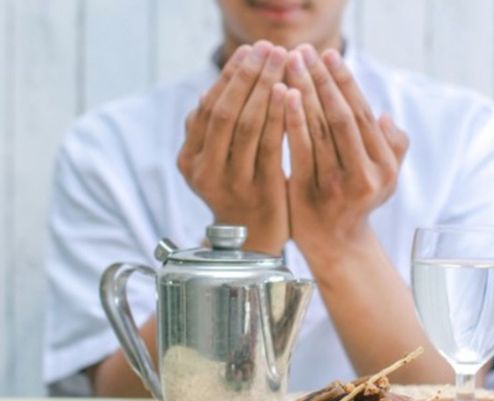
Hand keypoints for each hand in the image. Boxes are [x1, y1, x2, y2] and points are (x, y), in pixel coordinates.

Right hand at [177, 42, 289, 254]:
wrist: (256, 244)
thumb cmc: (240, 194)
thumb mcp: (215, 165)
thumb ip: (210, 134)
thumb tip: (210, 91)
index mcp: (190, 160)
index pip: (208, 108)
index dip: (229, 77)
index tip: (249, 52)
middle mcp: (205, 171)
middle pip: (225, 112)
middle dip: (248, 76)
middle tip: (268, 49)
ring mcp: (232, 183)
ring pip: (246, 126)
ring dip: (265, 88)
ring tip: (282, 62)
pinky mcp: (261, 192)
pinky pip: (270, 146)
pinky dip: (278, 117)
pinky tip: (289, 94)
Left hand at [283, 44, 408, 267]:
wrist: (336, 246)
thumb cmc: (357, 203)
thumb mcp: (385, 179)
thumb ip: (393, 147)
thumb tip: (385, 117)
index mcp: (385, 166)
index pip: (364, 114)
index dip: (345, 82)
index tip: (329, 55)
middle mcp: (366, 175)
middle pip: (342, 117)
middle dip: (322, 80)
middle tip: (304, 51)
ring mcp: (338, 186)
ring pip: (320, 129)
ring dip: (304, 91)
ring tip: (290, 64)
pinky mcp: (311, 193)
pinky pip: (301, 149)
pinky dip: (292, 119)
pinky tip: (282, 95)